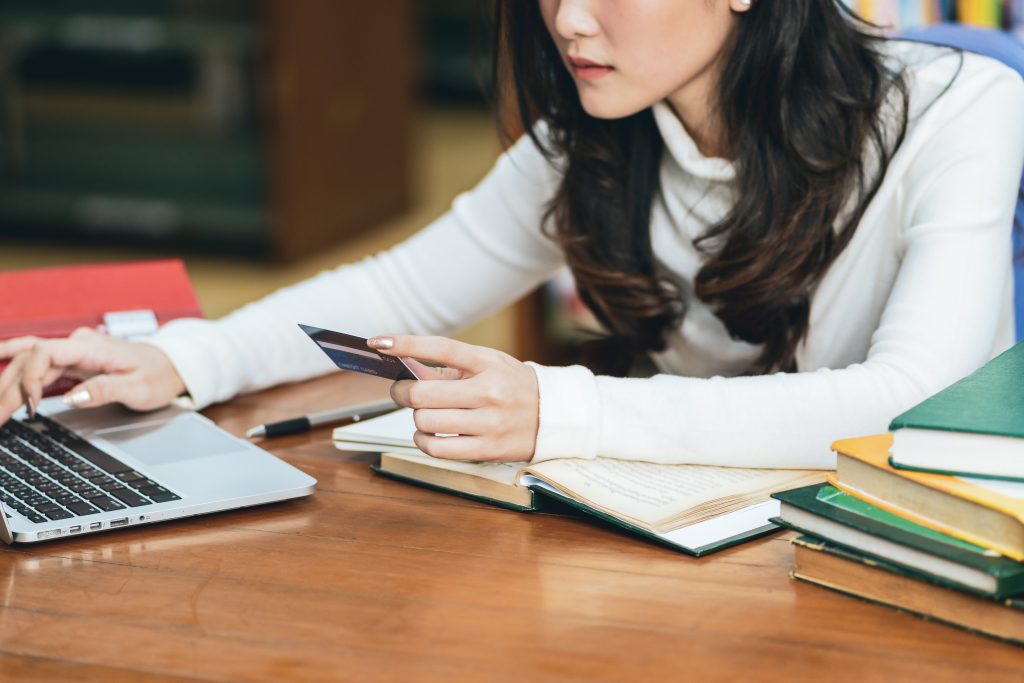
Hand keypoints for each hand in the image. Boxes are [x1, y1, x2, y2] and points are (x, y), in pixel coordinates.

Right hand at [0, 327, 186, 421]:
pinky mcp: (72, 358)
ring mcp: (73, 349)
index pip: (45, 353)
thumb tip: (72, 398)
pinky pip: (36, 360)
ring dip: (8, 385)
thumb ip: (105, 391)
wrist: (169, 364)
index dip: (30, 378)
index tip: (30, 407)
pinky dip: (15, 364)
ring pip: (29, 362)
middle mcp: (78, 343)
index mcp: (92, 347)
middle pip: (30, 360)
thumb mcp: (138, 388)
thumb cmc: (156, 375)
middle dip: (8, 390)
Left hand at [368, 334, 538, 462]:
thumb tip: (407, 369)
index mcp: (488, 363)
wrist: (554, 416)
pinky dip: (423, 441)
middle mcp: (489, 392)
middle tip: (403, 391)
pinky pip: (437, 448)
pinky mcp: (486, 450)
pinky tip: (428, 435)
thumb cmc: (514, 386)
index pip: (441, 348)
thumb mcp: (490, 364)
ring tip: (424, 415)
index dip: (406, 344)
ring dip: (415, 418)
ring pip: (425, 422)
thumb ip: (452, 367)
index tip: (379, 342)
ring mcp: (488, 423)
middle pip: (422, 393)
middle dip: (403, 392)